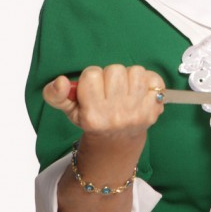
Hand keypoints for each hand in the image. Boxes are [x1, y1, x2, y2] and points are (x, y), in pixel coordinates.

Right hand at [43, 64, 165, 136]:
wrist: (117, 141)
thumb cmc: (93, 121)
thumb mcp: (70, 111)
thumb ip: (56, 95)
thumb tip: (60, 81)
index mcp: (93, 115)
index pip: (91, 74)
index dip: (91, 77)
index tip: (93, 89)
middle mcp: (116, 115)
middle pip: (115, 70)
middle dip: (111, 76)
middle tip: (110, 89)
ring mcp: (137, 113)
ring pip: (135, 71)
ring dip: (130, 77)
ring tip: (124, 89)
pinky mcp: (154, 110)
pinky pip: (155, 80)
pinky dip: (149, 81)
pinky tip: (140, 92)